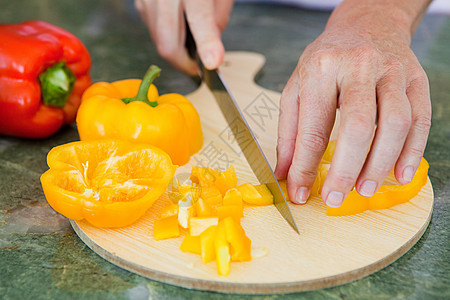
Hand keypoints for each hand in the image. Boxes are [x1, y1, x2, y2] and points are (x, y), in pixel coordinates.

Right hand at [135, 0, 233, 74]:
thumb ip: (217, 21)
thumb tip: (210, 50)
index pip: (199, 19)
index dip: (207, 45)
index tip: (211, 64)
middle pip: (167, 43)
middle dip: (184, 64)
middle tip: (198, 68)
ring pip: (157, 40)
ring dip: (176, 51)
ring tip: (191, 46)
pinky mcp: (141, 2)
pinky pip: (152, 29)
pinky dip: (166, 36)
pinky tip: (178, 29)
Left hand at [274, 2, 430, 206]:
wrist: (365, 23)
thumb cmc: (326, 59)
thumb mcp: (296, 88)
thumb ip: (289, 132)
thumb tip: (283, 173)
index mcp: (321, 70)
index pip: (312, 129)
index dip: (304, 167)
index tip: (299, 193)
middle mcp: (358, 68)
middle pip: (357, 126)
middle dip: (345, 169)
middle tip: (335, 197)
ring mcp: (392, 72)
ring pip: (395, 124)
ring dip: (380, 164)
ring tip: (365, 189)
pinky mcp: (415, 79)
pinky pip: (420, 119)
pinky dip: (412, 151)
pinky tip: (400, 173)